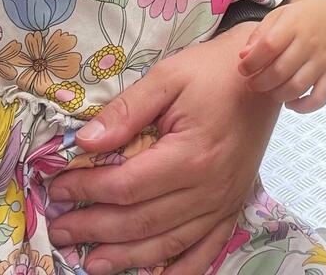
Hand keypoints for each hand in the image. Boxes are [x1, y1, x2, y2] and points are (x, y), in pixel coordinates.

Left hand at [46, 23, 278, 274]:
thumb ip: (126, 110)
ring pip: (168, 243)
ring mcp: (224, 202)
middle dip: (95, 229)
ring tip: (91, 262)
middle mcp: (209, 188)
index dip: (87, 190)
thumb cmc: (214, 71)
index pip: (127, 186)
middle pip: (142, 221)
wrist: (268, 73)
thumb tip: (85, 142)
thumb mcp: (167, 76)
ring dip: (127, 257)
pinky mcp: (233, 206)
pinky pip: (206, 250)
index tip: (57, 187)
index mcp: (190, 155)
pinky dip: (180, 269)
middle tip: (60, 230)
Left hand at [237, 0, 325, 112]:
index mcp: (293, 24)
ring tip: (269, 91)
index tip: (243, 69)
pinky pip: (320, 97)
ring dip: (277, 95)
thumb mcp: (277, 16)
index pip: (268, 47)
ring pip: (297, 86)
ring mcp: (323, 59)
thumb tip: (243, 57)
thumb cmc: (301, 17)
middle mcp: (310, 42)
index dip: (251, 62)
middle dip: (260, 83)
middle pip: (280, 70)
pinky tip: (291, 103)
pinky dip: (304, 107)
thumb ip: (259, 35)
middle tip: (252, 84)